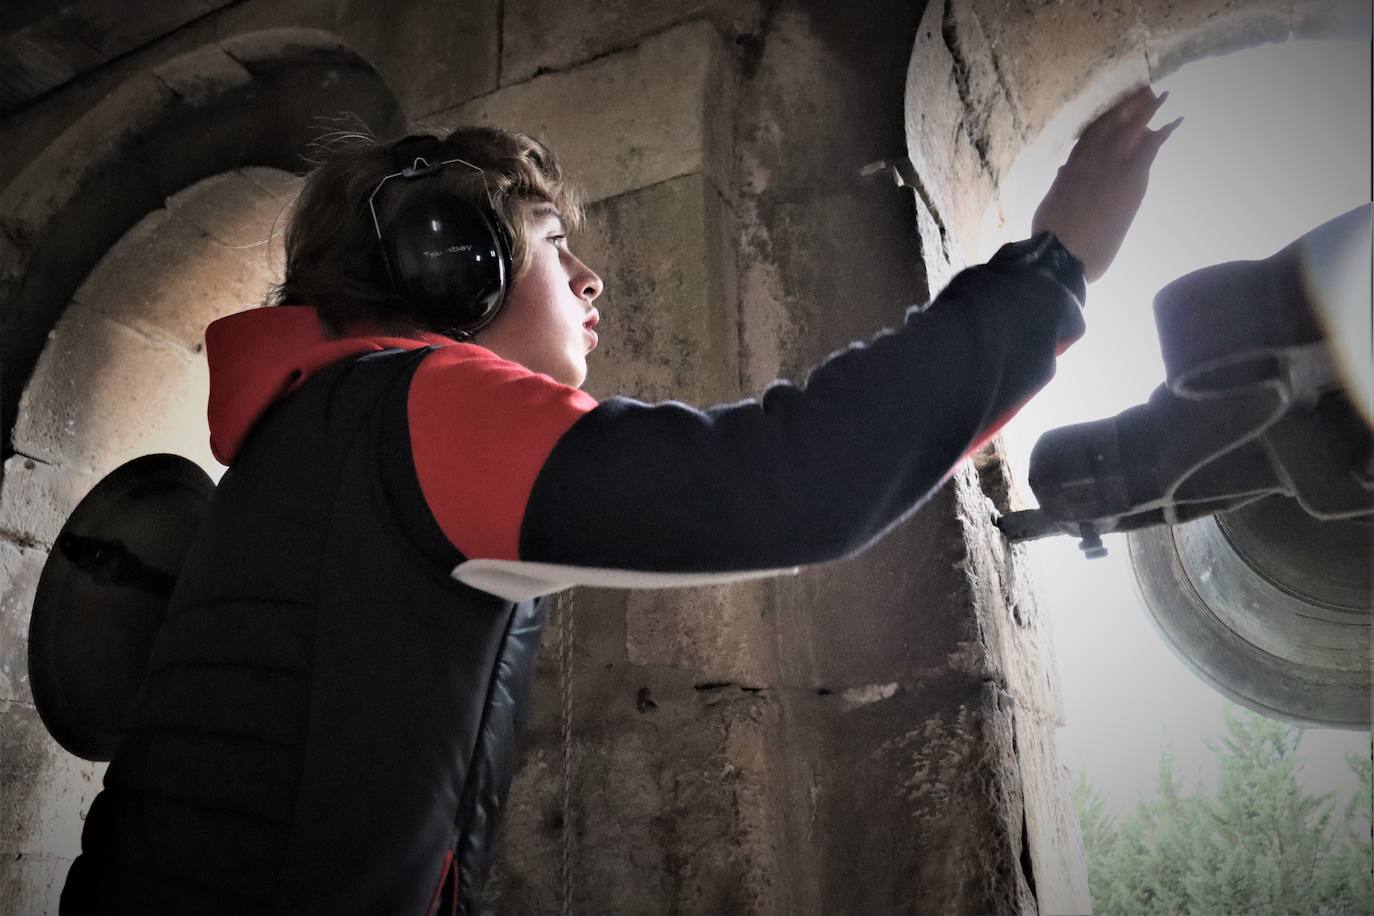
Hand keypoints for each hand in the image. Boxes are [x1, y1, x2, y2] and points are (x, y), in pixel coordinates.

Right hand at [1031, 85, 1181, 283]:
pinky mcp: (1130, 178)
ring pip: (1132, 127)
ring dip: (1147, 109)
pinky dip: (1165, 132)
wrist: (1061, 251)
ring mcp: (1111, 165)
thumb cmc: (1051, 234)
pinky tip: (1176, 122)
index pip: (1092, 132)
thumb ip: (1062, 183)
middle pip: (1113, 122)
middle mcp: (1091, 157)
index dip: (1107, 115)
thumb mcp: (1052, 200)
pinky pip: (1150, 147)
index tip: (1118, 105)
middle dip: (1129, 104)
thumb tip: (1065, 171)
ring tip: (1160, 95)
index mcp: (1072, 165)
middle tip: (1145, 89)